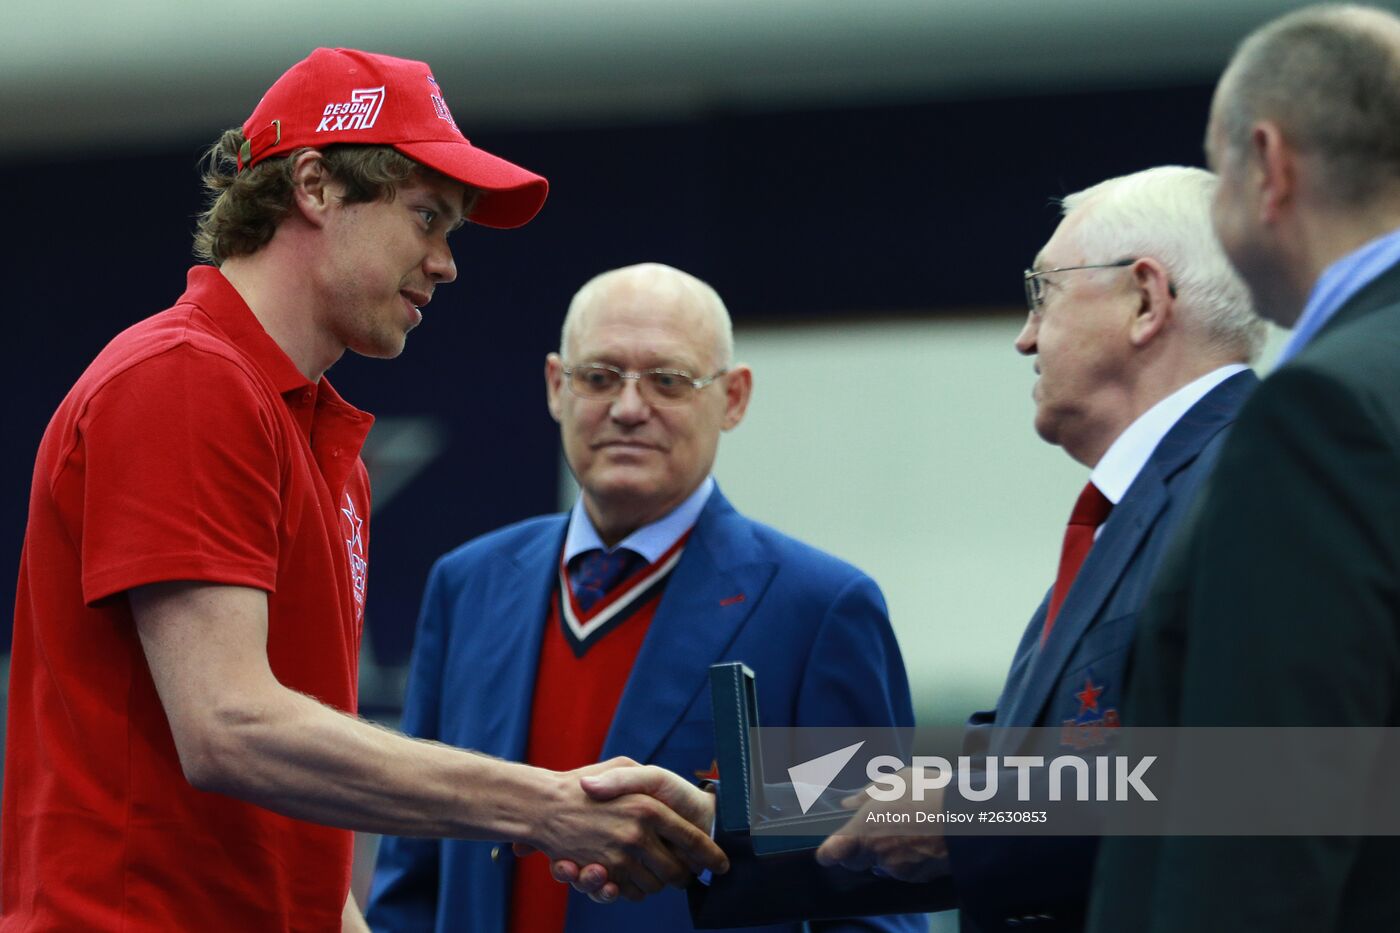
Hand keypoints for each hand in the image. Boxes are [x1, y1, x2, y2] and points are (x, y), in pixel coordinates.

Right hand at [526, 758, 725, 902]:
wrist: (540, 803)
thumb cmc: (583, 781)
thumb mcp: (621, 767)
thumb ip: (646, 779)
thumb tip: (667, 803)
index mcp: (648, 807)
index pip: (692, 839)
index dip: (711, 854)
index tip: (723, 865)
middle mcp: (637, 834)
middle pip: (677, 872)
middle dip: (683, 876)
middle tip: (684, 871)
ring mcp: (619, 857)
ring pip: (654, 886)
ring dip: (658, 884)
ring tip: (657, 872)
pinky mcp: (602, 874)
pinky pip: (629, 893)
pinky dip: (634, 890)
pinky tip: (630, 876)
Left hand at [814, 769, 948, 882]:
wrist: (968, 817)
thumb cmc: (929, 792)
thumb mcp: (895, 780)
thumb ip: (866, 794)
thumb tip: (848, 804)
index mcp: (865, 828)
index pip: (832, 853)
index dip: (829, 852)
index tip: (829, 848)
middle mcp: (878, 854)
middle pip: (854, 864)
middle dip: (859, 851)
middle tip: (875, 832)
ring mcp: (898, 870)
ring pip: (880, 869)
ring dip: (885, 856)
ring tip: (905, 832)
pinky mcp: (918, 879)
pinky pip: (903, 873)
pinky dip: (906, 862)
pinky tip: (920, 843)